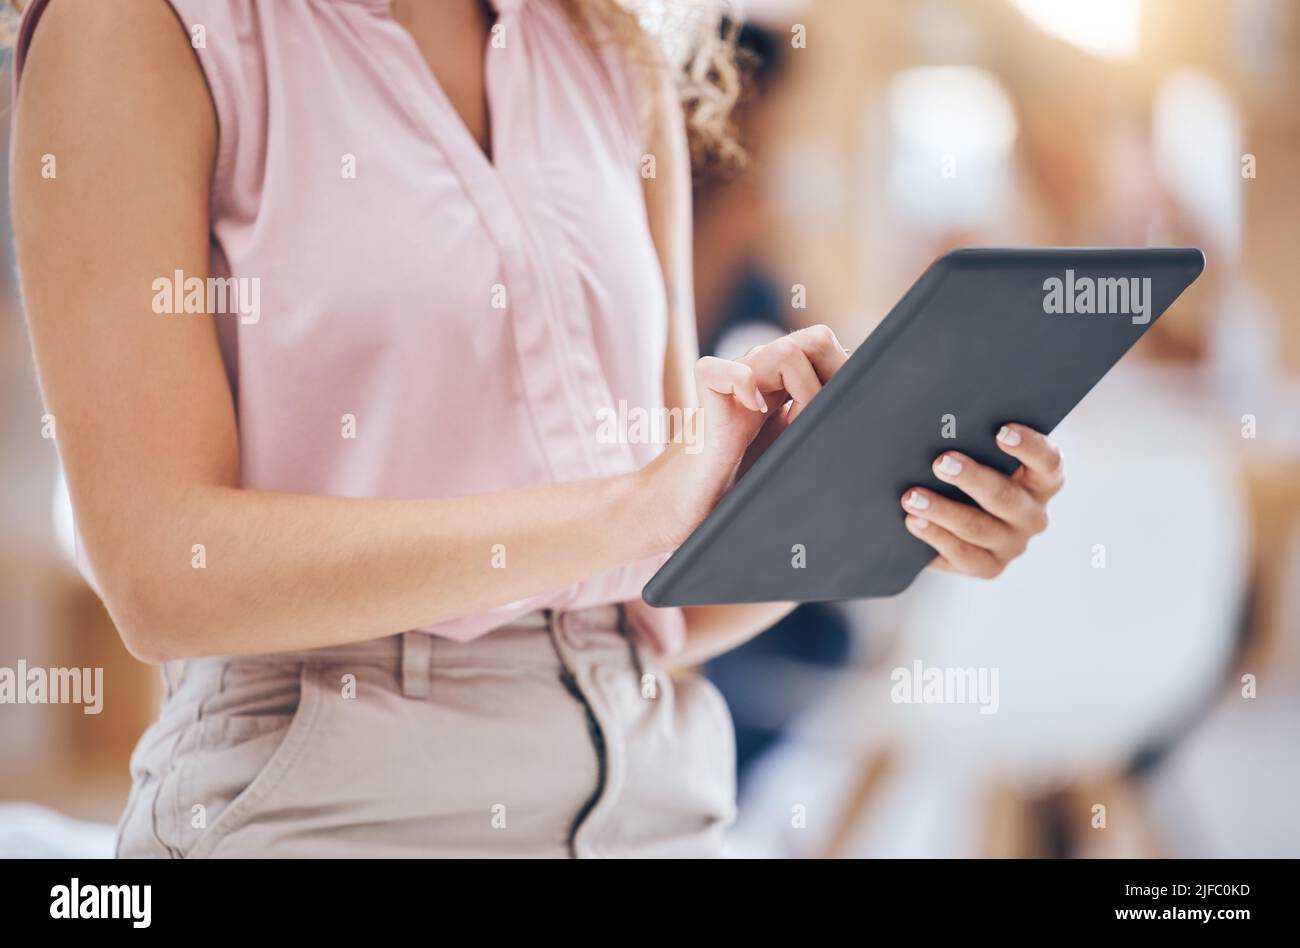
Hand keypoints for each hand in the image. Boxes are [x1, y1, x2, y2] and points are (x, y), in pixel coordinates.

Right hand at [646, 325, 846, 549]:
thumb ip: (819, 430)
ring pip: (784, 351)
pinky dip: (744, 384)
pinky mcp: (704, 402)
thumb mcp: (792, 457)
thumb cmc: (737, 489)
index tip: (852, 417)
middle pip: (816, 339)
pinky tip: (754, 411)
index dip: (847, 375)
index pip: (829, 350)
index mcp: (785, 388)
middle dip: (835, 380)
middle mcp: (762, 378)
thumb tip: (873, 420)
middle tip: (827, 423)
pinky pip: (722, 370)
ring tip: (798, 430)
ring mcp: (733, 385)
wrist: (685, 510)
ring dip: (806, 389)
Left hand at [900, 424, 1064, 577]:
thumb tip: (942, 427)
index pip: (1048, 461)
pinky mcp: (989, 567)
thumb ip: (974, 443)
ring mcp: (1012, 544)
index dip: (1028, 446)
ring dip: (942, 510)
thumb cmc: (972, 473)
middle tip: (941, 462)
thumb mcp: (982, 457)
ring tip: (912, 497)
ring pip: (978, 527)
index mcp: (1042, 481)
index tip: (1001, 431)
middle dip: (971, 479)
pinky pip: (962, 554)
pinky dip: (935, 536)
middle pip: (1006, 497)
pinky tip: (914, 521)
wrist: (956, 519)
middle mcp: (1033, 515)